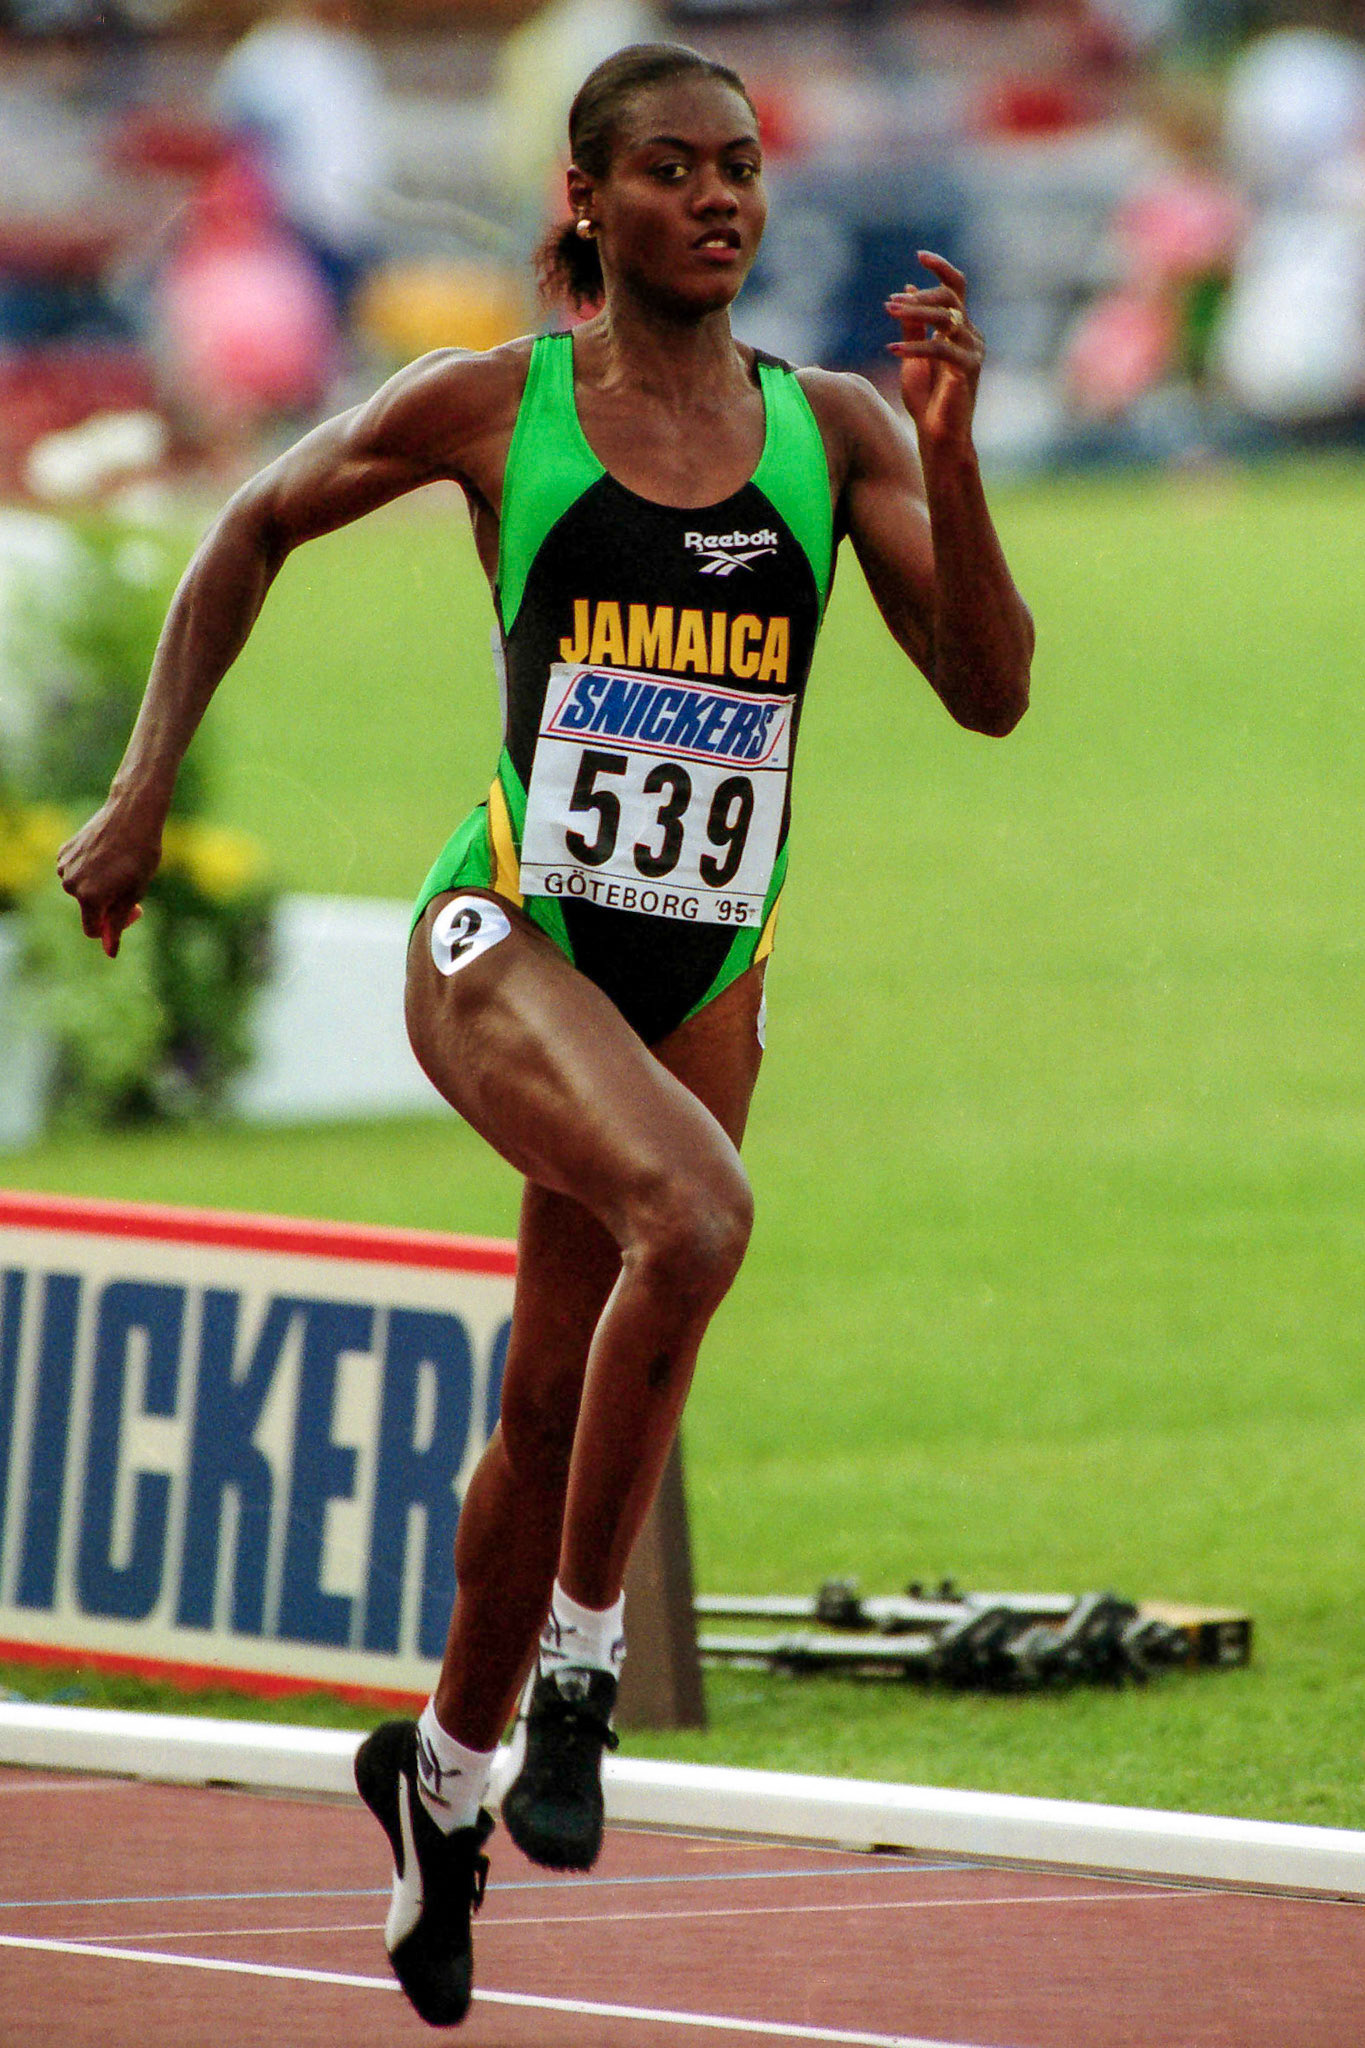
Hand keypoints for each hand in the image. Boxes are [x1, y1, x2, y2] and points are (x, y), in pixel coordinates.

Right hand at [56, 799, 162, 958]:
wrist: (131, 815)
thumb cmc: (140, 855)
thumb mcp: (134, 892)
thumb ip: (118, 922)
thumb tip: (110, 953)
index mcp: (90, 898)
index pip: (93, 930)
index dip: (113, 927)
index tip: (132, 911)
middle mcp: (71, 885)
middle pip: (88, 908)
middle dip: (107, 904)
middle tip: (130, 884)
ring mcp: (64, 867)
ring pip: (80, 889)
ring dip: (98, 885)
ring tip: (118, 866)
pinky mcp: (63, 852)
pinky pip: (75, 871)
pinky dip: (89, 869)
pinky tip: (105, 854)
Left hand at [885, 251, 983, 449]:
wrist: (939, 435)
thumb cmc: (927, 399)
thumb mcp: (913, 354)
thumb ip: (912, 324)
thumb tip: (905, 289)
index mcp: (959, 328)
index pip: (956, 286)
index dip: (941, 267)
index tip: (919, 255)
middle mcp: (971, 334)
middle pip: (951, 297)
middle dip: (920, 296)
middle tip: (890, 304)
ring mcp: (973, 351)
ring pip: (947, 317)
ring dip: (915, 312)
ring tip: (888, 312)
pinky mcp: (968, 369)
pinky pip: (940, 348)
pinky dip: (914, 346)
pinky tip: (892, 348)